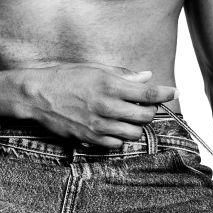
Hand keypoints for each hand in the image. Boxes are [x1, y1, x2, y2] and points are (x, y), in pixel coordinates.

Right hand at [18, 61, 177, 147]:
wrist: (38, 95)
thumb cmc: (66, 77)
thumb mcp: (95, 68)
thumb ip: (123, 75)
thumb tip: (146, 76)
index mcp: (110, 85)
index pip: (148, 92)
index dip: (166, 93)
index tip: (174, 91)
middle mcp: (107, 106)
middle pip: (146, 115)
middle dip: (150, 110)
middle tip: (145, 104)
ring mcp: (99, 125)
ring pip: (134, 132)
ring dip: (136, 125)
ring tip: (127, 116)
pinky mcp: (90, 138)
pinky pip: (117, 143)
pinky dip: (120, 136)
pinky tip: (113, 125)